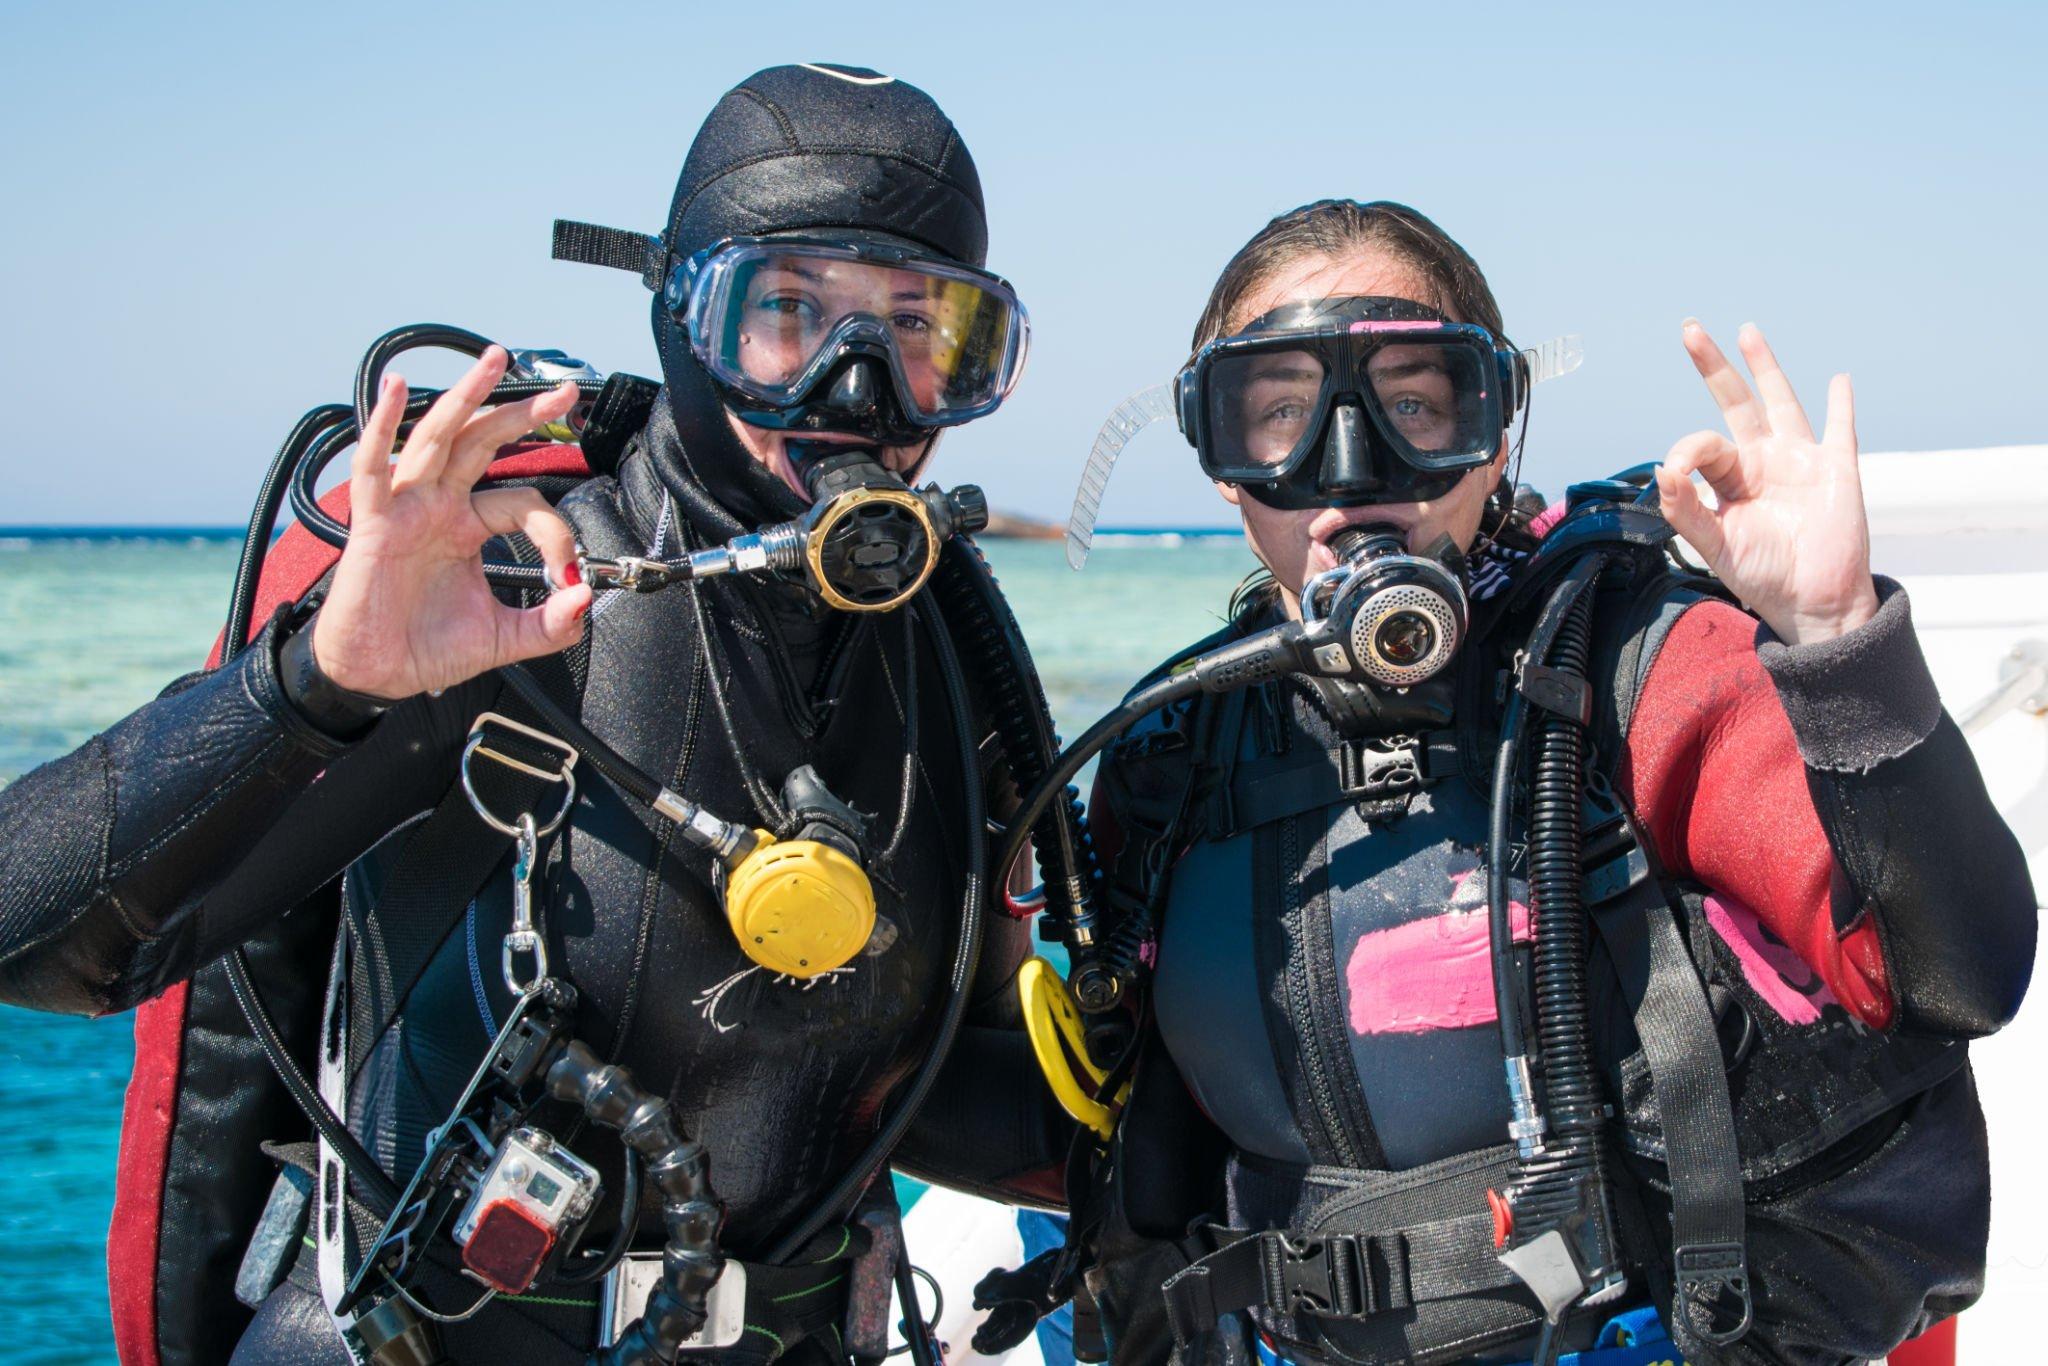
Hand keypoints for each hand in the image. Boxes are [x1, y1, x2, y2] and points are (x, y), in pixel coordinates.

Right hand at [311, 347, 592, 699]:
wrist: (376, 674)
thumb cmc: (425, 648)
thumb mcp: (502, 637)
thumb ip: (549, 625)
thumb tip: (585, 600)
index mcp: (467, 526)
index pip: (523, 503)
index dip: (554, 531)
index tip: (567, 572)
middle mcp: (438, 506)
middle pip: (484, 442)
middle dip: (524, 413)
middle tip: (565, 392)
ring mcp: (405, 508)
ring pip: (438, 438)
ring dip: (467, 397)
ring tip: (493, 361)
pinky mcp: (373, 522)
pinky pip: (374, 466)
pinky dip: (382, 425)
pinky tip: (397, 390)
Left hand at [1655, 320, 1879, 645]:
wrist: (1813, 602)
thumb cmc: (1762, 576)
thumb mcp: (1716, 546)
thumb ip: (1686, 511)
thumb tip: (1662, 470)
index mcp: (1730, 479)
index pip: (1703, 444)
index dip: (1687, 450)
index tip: (1678, 471)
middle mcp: (1761, 461)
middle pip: (1735, 402)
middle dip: (1713, 367)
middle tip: (1690, 329)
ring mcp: (1800, 460)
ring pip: (1780, 402)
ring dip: (1765, 367)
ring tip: (1747, 332)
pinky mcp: (1837, 469)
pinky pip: (1839, 428)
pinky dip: (1840, 403)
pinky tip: (1839, 379)